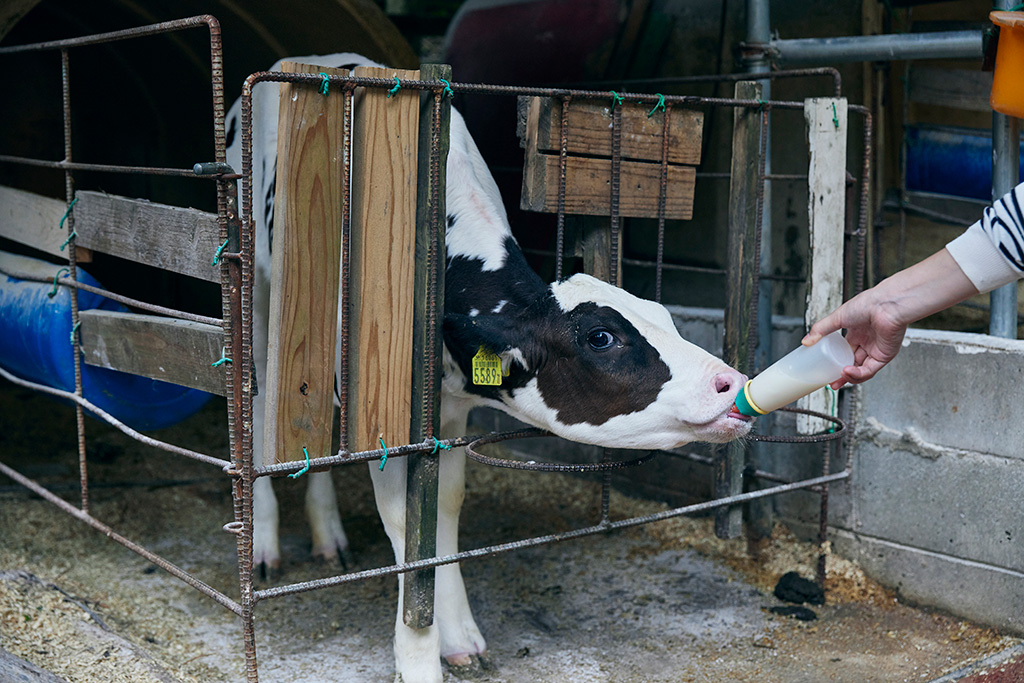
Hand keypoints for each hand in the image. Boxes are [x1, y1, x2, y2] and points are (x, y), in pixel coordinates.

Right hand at [802, 249, 977, 388]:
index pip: (845, 352)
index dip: (836, 362)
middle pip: (853, 364)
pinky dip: (859, 374)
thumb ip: (821, 330)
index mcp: (857, 332)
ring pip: (862, 370)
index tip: (826, 369)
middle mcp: (867, 342)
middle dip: (842, 375)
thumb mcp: (838, 317)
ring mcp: (876, 350)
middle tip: (831, 382)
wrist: (887, 304)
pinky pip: (870, 370)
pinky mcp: (884, 356)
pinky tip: (848, 372)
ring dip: (850, 377)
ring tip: (838, 379)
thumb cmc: (868, 304)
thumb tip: (806, 341)